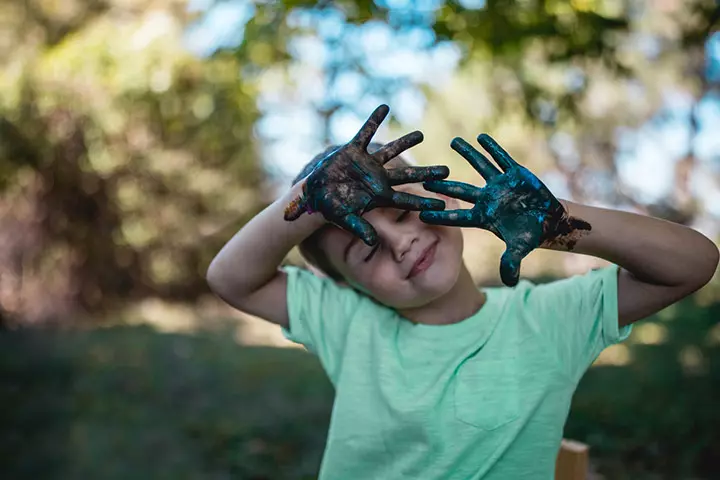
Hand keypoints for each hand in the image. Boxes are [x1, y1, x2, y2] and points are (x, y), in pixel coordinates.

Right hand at [284, 104, 448, 245]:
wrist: (316, 195)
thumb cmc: (332, 210)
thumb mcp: (345, 220)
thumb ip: (359, 228)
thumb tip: (372, 242)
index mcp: (379, 196)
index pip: (406, 199)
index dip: (424, 202)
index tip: (443, 204)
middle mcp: (378, 179)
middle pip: (408, 175)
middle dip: (427, 173)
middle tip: (447, 171)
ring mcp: (367, 164)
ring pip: (390, 151)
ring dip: (405, 142)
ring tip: (421, 134)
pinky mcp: (353, 151)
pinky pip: (365, 133)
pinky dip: (373, 120)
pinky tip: (384, 107)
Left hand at [420, 134, 590, 286]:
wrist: (547, 221)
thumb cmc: (529, 235)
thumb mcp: (520, 249)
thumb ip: (511, 262)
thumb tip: (510, 282)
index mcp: (484, 217)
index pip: (458, 217)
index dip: (441, 216)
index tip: (421, 214)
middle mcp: (487, 199)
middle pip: (461, 191)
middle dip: (444, 185)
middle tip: (425, 179)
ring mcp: (500, 185)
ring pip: (480, 167)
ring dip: (468, 154)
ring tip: (453, 142)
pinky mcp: (515, 174)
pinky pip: (502, 159)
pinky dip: (493, 149)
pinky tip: (481, 137)